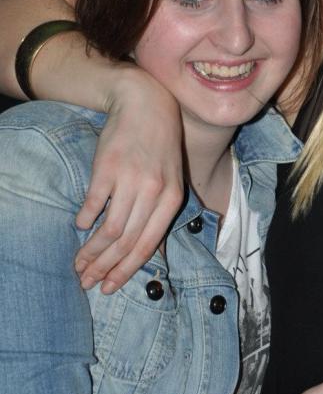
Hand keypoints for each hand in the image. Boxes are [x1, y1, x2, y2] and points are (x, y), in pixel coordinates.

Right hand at [74, 68, 183, 292]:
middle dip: (105, 268)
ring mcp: (131, 180)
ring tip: (79, 263)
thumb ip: (161, 214)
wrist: (147, 106)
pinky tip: (81, 227)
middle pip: (127, 242)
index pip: (148, 245)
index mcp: (172, 199)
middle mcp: (154, 193)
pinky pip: (94, 203)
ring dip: (91, 251)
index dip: (127, 271)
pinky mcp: (108, 167)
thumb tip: (149, 251)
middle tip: (87, 282)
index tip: (110, 287)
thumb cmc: (160, 148)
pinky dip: (86, 219)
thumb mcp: (171, 180)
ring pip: (110, 229)